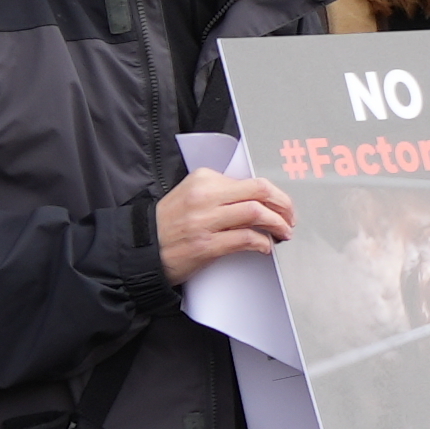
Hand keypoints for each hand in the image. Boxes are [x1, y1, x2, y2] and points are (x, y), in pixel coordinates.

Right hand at [155, 167, 295, 272]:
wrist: (139, 248)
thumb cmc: (168, 224)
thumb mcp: (191, 195)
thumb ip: (221, 193)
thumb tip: (259, 199)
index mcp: (203, 180)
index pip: (252, 181)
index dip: (275, 194)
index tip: (283, 205)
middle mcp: (204, 196)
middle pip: (260, 192)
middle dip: (284, 205)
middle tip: (291, 218)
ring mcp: (204, 221)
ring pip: (257, 213)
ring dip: (278, 225)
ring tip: (283, 233)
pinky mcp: (205, 245)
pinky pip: (246, 239)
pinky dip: (263, 243)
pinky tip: (266, 246)